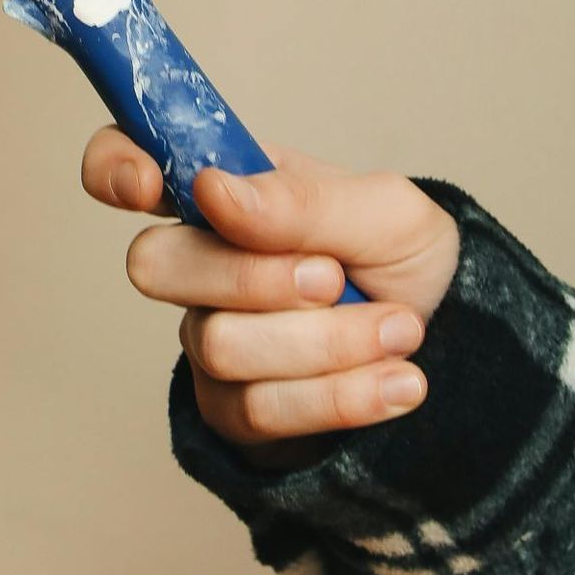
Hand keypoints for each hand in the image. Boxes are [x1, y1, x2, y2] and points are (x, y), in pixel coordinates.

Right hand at [83, 130, 460, 462]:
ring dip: (327, 341)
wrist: (459, 346)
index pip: (127, 162)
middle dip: (254, 277)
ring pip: (221, 345)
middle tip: (335, 278)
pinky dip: (341, 396)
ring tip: (401, 330)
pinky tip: (396, 383)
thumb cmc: (406, 260)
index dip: (115, 167)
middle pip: (154, 265)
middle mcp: (202, 264)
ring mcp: (210, 339)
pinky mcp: (235, 413)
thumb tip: (212, 190)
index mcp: (227, 192)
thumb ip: (300, 200)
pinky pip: (258, 411)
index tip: (151, 186)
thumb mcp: (385, 212)